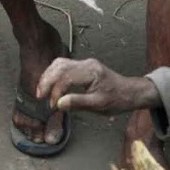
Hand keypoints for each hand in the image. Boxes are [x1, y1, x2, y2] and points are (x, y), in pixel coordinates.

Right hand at [37, 57, 155, 113]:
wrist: (129, 92)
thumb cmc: (117, 99)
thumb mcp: (99, 105)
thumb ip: (78, 103)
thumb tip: (59, 104)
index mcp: (91, 72)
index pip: (66, 77)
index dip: (56, 92)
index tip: (53, 106)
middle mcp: (86, 64)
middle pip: (59, 66)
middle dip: (47, 81)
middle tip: (40, 96)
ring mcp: (84, 63)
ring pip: (59, 64)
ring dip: (48, 76)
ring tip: (42, 91)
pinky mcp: (82, 67)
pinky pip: (63, 66)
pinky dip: (54, 75)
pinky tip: (51, 85)